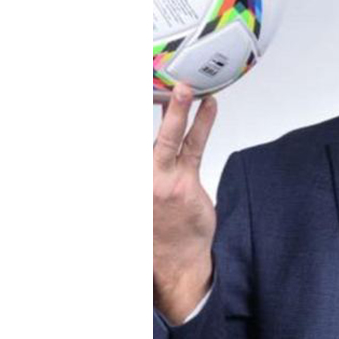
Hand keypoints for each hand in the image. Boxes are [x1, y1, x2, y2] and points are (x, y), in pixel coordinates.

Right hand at [153, 83, 217, 323]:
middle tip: (158, 77)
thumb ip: (149, 161)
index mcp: (130, 176)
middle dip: (153, 102)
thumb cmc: (161, 225)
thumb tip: (162, 127)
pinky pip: (191, 147)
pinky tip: (207, 107)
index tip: (144, 85)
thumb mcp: (146, 192)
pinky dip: (200, 124)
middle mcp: (138, 176)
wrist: (175, 261)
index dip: (140, 108)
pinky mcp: (182, 184)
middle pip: (145, 132)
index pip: (132, 138)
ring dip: (176, 110)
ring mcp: (158, 180)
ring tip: (185, 87)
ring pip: (166, 137)